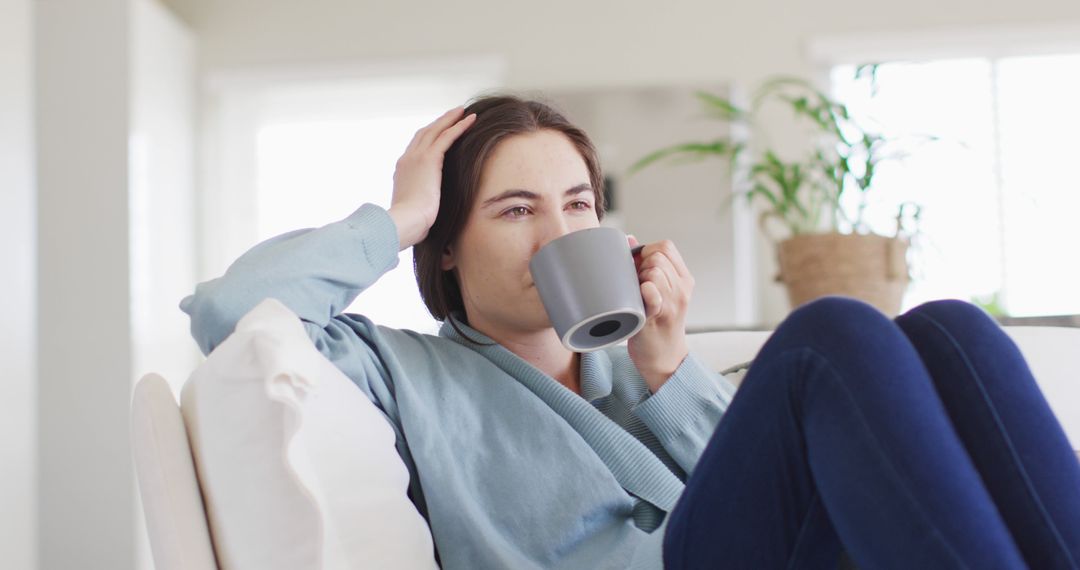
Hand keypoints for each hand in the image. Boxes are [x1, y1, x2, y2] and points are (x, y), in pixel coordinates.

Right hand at [387, 106, 476, 249]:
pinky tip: (470, 120)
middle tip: (452, 114)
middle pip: (424, 133)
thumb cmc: (409, 224)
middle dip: (439, 122)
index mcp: (402, 171)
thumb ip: (419, 204)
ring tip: (463, 111)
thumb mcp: (413, 211)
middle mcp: (407, 160)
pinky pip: (446, 137)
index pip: (415, 148)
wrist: (404, 222)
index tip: (438, 132)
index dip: (427, 138)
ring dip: (450, 119)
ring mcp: (416, 158)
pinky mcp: (428, 159)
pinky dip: (458, 126)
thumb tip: (426, 215)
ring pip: (435, 130)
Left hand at [626, 235, 692, 392]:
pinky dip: (643, 291)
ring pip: (654, 271)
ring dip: (639, 278)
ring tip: (636, 294)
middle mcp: (681, 289)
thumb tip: (628, 239)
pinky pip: (652, 293)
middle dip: (641, 265)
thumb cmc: (656, 322)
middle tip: (635, 284)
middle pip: (657, 256)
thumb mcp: (659, 292)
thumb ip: (645, 265)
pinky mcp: (658, 317)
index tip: (637, 266)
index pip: (666, 246)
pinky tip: (638, 299)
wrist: (663, 358)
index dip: (647, 250)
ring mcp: (672, 303)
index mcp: (683, 279)